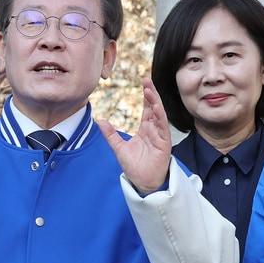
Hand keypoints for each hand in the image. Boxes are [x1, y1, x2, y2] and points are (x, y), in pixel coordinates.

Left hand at [96, 78, 172, 193]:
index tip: (143, 82)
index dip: (146, 95)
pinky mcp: (164, 144)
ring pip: (159, 115)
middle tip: (146, 80)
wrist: (143, 183)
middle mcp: (154, 130)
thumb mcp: (118, 148)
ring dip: (155, 102)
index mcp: (145, 129)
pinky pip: (163, 128)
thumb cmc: (135, 167)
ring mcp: (160, 136)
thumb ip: (110, 134)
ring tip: (150, 90)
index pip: (147, 108)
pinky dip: (160, 117)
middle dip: (151, 93)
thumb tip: (99, 120)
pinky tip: (156, 108)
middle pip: (154, 108)